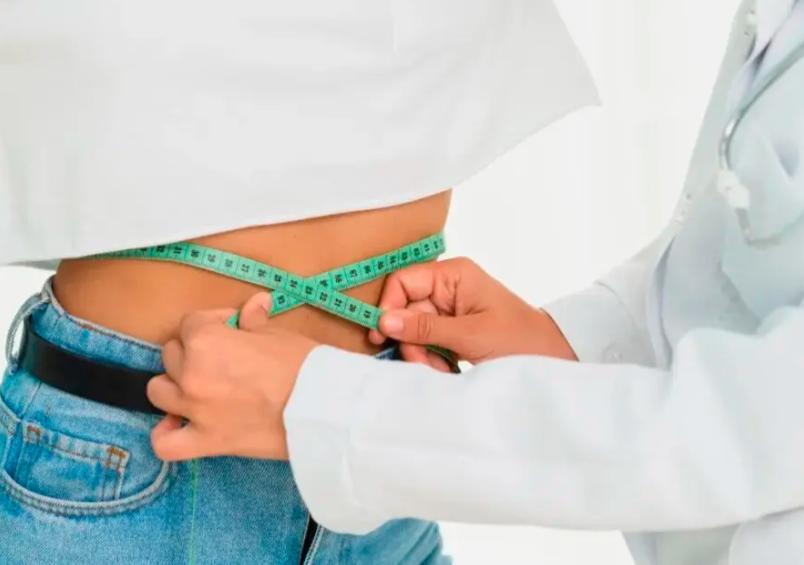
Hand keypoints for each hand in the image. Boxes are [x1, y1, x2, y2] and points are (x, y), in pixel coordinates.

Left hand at [146, 292, 317, 461]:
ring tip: (198, 385)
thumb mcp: (278, 334)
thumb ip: (254, 320)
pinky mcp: (207, 441)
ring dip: (175, 384)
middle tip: (222, 356)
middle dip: (194, 350)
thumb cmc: (303, 365)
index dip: (214, 322)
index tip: (233, 328)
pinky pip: (165, 443)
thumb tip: (254, 305)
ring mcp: (195, 410)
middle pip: (173, 354)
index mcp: (207, 341)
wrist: (323, 409)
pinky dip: (166, 433)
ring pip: (159, 391)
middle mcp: (192, 374)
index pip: (192, 323)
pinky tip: (177, 423)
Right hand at [368, 257, 576, 369]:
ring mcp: (450, 309)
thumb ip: (425, 328)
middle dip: (410, 339)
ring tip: (442, 370)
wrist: (551, 360)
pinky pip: (427, 342)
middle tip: (422, 362)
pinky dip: (431, 359)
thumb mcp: (469, 335)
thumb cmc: (519, 340)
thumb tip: (384, 321)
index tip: (384, 336)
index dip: (389, 306)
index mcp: (454, 275)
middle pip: (406, 309)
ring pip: (413, 330)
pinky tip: (448, 370)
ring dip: (421, 354)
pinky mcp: (452, 330)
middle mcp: (448, 287)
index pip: (404, 280)